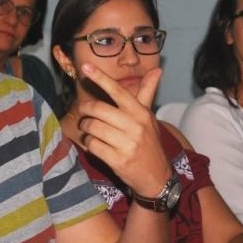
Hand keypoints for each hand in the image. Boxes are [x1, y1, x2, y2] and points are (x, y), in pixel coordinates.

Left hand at [74, 63, 170, 196]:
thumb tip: (158, 70)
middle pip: (98, 109)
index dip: (100, 77)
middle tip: (84, 113)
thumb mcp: (149, 117)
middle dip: (85, 110)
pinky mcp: (117, 160)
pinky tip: (93, 144)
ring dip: (85, 127)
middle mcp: (135, 126)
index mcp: (140, 112)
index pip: (117, 91)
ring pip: (93, 127)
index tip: (85, 66)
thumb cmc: (149, 142)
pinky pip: (92, 145)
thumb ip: (147, 93)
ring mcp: (126, 144)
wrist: (156, 176)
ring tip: (89, 129)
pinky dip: (89, 143)